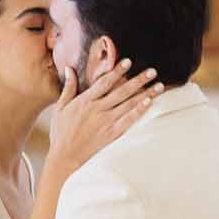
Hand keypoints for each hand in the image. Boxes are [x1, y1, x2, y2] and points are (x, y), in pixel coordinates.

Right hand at [47, 59, 161, 175]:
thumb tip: (69, 68)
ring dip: (145, 94)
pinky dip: (139, 111)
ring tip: (158, 86)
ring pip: (128, 105)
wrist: (64, 157)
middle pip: (121, 91)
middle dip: (138, 80)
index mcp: (85, 101)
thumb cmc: (60, 132)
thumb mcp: (60, 107)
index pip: (104, 82)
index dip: (117, 71)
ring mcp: (105, 123)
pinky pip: (128, 121)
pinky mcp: (111, 134)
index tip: (128, 61)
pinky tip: (149, 103)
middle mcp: (97, 110)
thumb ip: (68, 87)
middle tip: (152, 71)